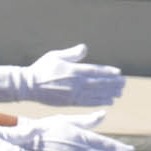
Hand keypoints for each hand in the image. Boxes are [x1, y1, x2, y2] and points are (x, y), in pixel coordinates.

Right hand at [0, 43, 125, 106]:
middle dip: (113, 83)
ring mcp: (73, 93)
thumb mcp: (55, 56)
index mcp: (73, 69)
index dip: (108, 72)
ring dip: (110, 93)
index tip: (119, 73)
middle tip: (124, 83)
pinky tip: (109, 102)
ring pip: (96, 93)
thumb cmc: (41, 68)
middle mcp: (76, 82)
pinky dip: (100, 102)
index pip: (96, 70)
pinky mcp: (70, 102)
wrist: (27, 85)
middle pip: (99, 83)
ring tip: (120, 93)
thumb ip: (71, 54)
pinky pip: (88, 102)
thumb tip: (84, 48)